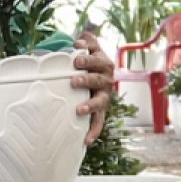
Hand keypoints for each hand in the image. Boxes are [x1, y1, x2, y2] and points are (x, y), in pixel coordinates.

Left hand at [72, 31, 113, 145]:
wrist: (100, 73)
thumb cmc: (90, 60)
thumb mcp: (91, 47)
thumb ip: (86, 41)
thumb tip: (78, 42)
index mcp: (103, 64)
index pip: (96, 60)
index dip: (87, 58)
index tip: (75, 58)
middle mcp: (106, 81)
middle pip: (97, 80)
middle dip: (86, 80)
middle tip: (74, 81)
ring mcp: (104, 97)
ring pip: (99, 102)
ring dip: (90, 106)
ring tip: (79, 109)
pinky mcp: (101, 110)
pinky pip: (98, 122)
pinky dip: (93, 131)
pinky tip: (86, 141)